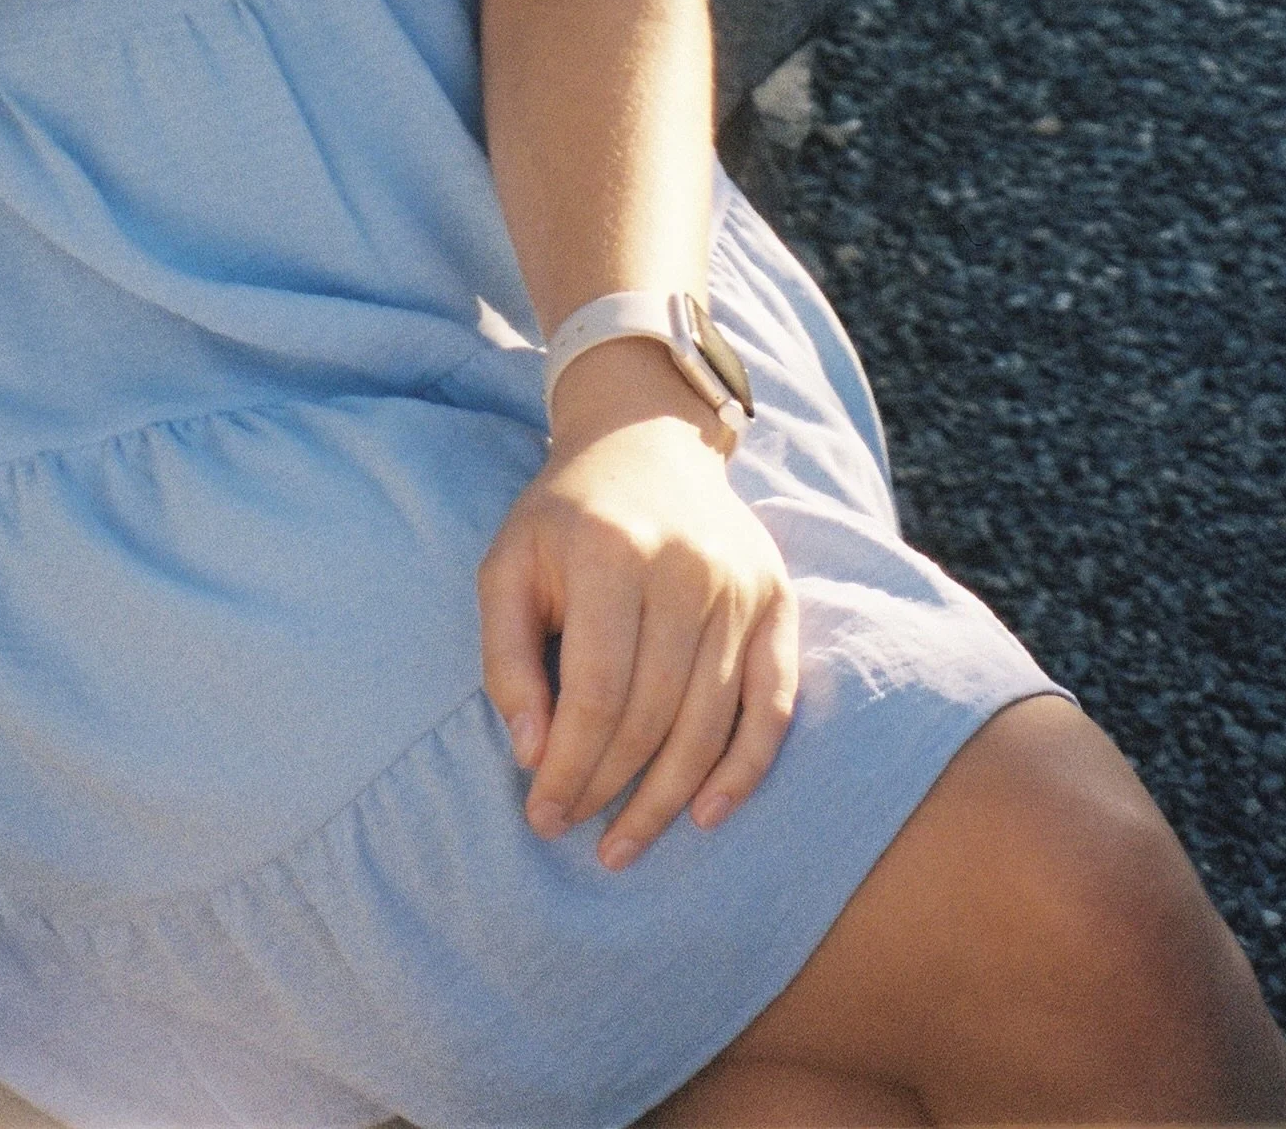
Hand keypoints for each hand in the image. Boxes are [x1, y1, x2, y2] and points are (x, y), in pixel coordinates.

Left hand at [477, 339, 798, 869]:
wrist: (646, 441)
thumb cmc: (564, 516)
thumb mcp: (508, 566)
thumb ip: (507, 659)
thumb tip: (533, 755)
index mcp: (612, 552)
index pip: (596, 692)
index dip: (568, 766)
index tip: (540, 813)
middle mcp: (688, 567)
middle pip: (654, 716)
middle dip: (609, 790)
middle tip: (572, 830)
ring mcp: (742, 585)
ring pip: (710, 723)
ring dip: (666, 799)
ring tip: (625, 844)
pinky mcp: (778, 600)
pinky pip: (774, 705)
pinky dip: (744, 769)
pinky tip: (706, 814)